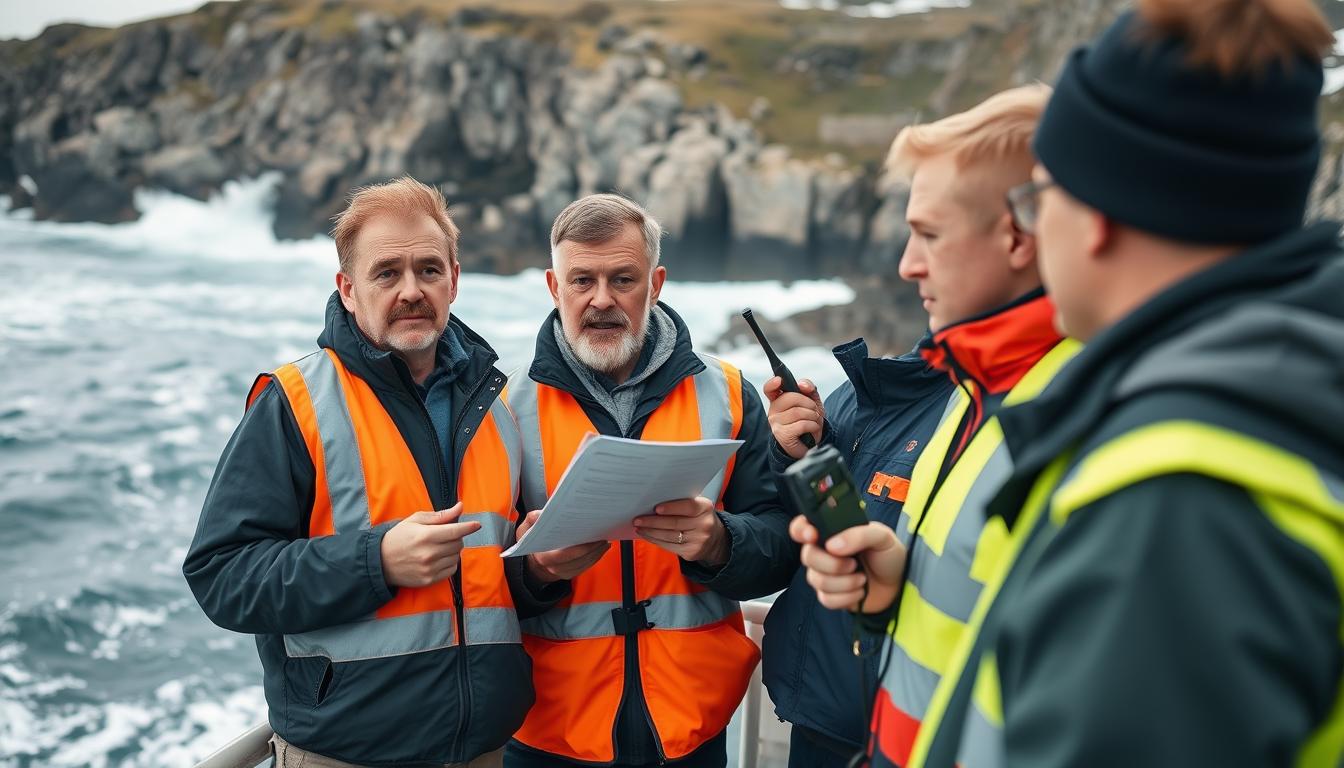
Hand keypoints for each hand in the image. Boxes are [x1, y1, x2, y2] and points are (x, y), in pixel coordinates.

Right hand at [380, 503, 480, 587]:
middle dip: (456, 537)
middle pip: (458, 544)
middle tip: (446, 535)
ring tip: (440, 547)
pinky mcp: (429, 580)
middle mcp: (429, 553)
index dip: (469, 527)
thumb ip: (440, 515)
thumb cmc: (398, 538)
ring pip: (456, 557)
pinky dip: (449, 563)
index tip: (477, 524)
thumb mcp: (415, 520)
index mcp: (426, 536)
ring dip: (453, 550)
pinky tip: (439, 558)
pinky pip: (451, 570)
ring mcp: (429, 568)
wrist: (380, 562)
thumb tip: (459, 507)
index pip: (455, 531)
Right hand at [520, 510, 610, 582]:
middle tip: (602, 534)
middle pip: (580, 558)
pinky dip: (596, 556)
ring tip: (605, 538)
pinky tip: (602, 546)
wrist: (531, 561)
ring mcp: (564, 572)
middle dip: (593, 547)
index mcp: (544, 557)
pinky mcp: (571, 573)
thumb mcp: (525, 528)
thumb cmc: (531, 542)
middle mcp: (555, 568)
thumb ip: (532, 519)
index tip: (591, 534)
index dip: (581, 546)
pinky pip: (586, 566)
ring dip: (597, 552)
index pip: (566, 554)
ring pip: (585, 563)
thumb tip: (540, 514)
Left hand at [633, 497, 729, 565]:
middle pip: (675, 523)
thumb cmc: (699, 517)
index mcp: (705, 508)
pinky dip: (655, 540)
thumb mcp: (697, 506)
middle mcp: (704, 525)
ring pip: (669, 536)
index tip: (656, 508)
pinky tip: (646, 535)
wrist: (715, 540)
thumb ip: (682, 503)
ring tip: (638, 527)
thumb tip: (653, 504)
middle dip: (653, 521)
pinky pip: (669, 546)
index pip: (688, 506)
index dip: (672, 508)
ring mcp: (698, 541)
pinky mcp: (691, 552)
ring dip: (650, 532)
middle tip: (638, 519)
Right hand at [764, 375, 823, 459]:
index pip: (769, 389)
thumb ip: (808, 388)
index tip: (780, 380)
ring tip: (814, 420)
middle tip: (813, 410)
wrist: (810, 442)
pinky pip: (801, 425)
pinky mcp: (782, 435)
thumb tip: (802, 384)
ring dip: (813, 416)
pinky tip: (812, 429)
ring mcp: (775, 424)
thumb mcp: (811, 400)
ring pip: (798, 412)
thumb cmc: (808, 420)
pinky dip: (813, 426)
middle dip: (808, 403)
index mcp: (778, 400)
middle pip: (790, 397)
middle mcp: (773, 411)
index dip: (772, 383)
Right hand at [788, 516, 905, 613]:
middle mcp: (824, 552)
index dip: (801, 530)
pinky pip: (826, 599)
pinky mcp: (830, 596)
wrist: (900, 584)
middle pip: (807, 556)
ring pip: (816, 580)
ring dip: (844, 582)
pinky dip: (847, 597)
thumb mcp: (882, 536)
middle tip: (854, 564)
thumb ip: (858, 534)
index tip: (813, 536)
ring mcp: (825, 575)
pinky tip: (860, 592)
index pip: (802, 527)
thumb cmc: (889, 555)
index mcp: (832, 532)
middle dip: (832, 564)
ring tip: (862, 578)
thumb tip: (832, 546)